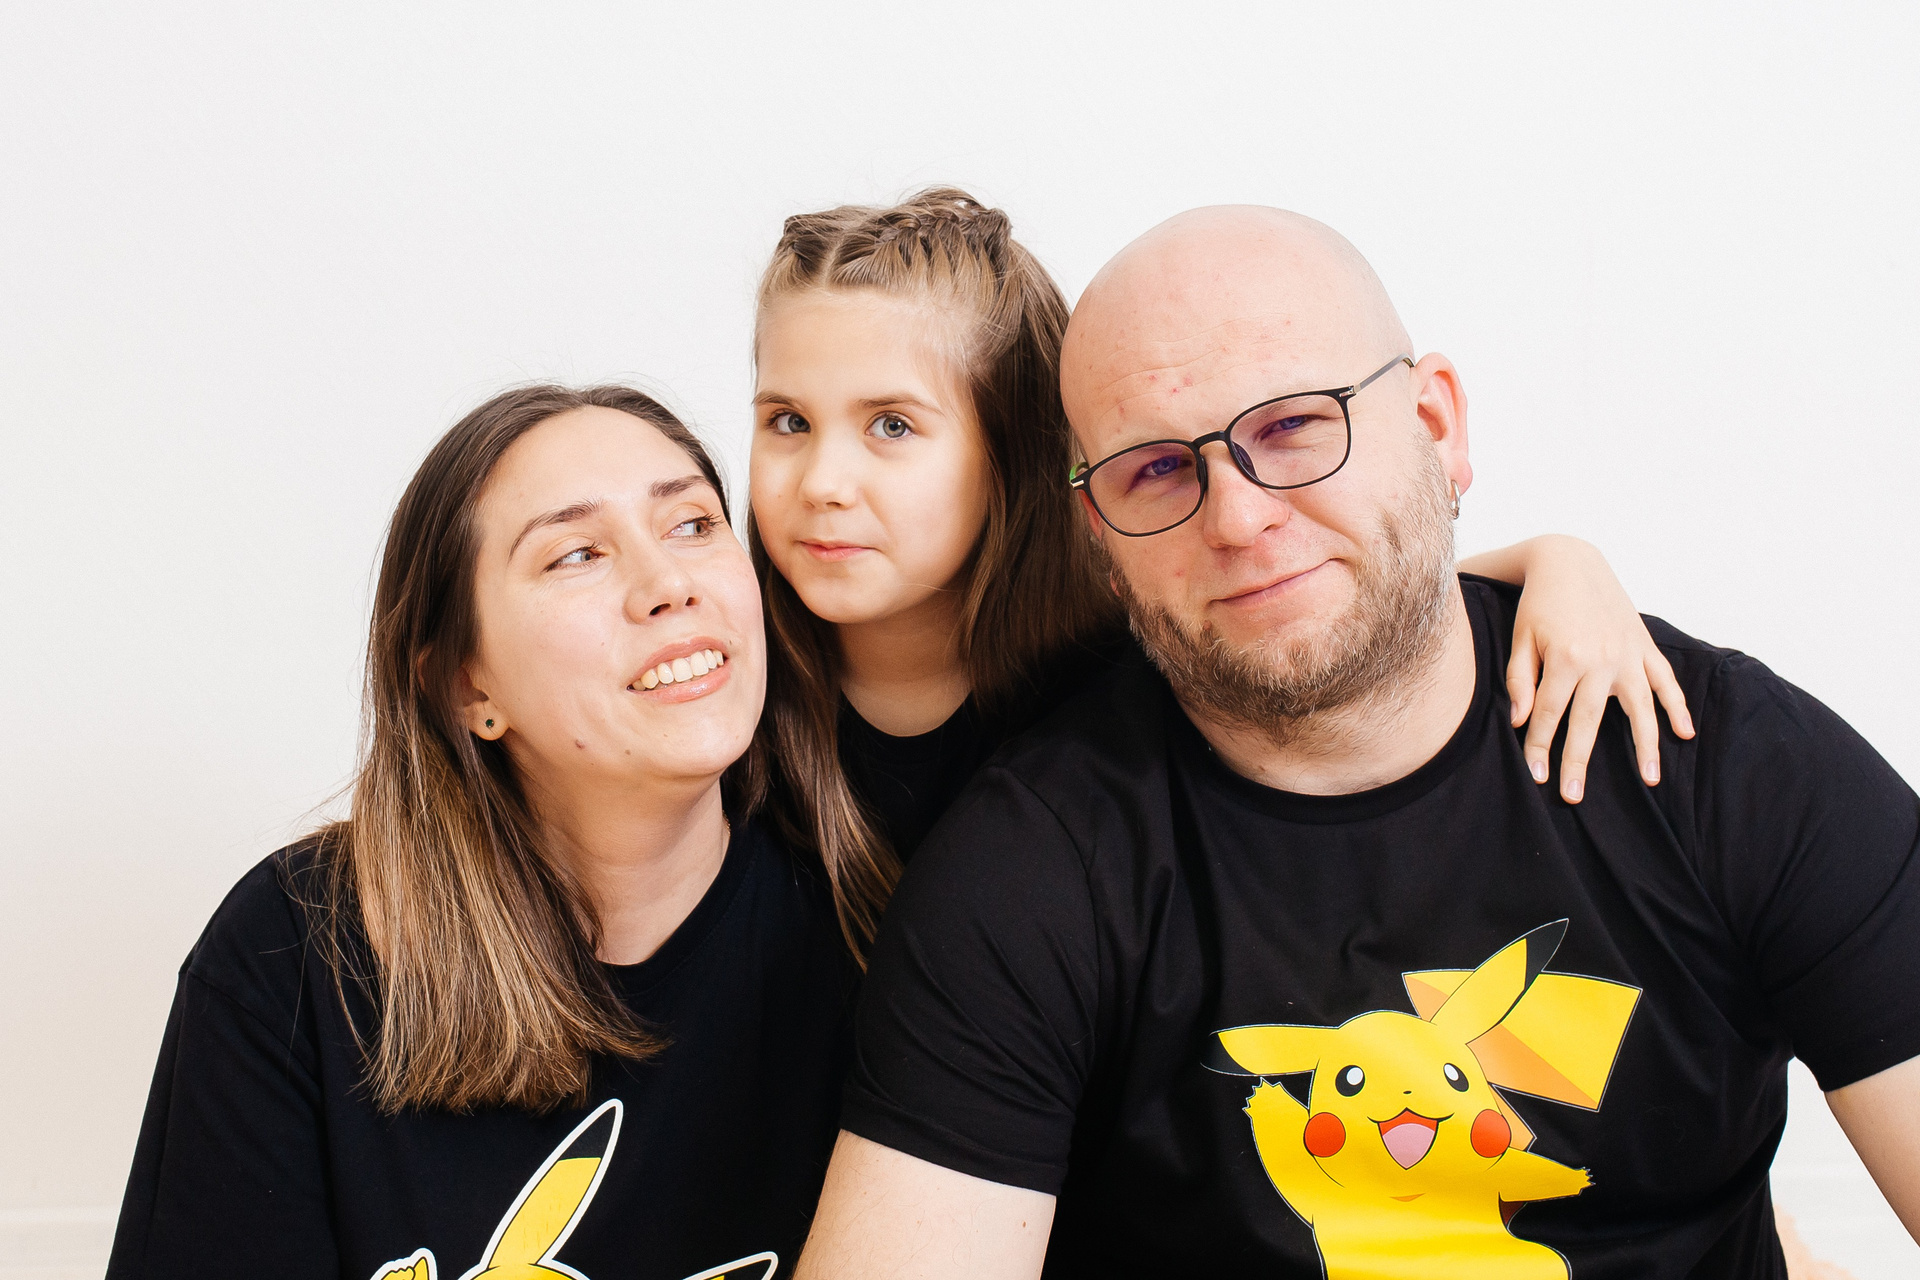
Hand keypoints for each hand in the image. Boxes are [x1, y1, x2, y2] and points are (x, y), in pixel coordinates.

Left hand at [1502, 537, 1695, 802]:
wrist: (1570, 562)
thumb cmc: (1538, 604)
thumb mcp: (1521, 638)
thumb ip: (1520, 680)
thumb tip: (1520, 721)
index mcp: (1565, 657)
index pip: (1548, 713)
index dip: (1540, 746)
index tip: (1537, 776)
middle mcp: (1601, 659)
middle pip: (1588, 721)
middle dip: (1578, 760)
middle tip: (1573, 796)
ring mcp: (1627, 654)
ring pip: (1639, 708)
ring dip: (1646, 745)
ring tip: (1651, 780)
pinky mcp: (1644, 647)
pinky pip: (1665, 681)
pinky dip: (1677, 706)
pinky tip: (1685, 733)